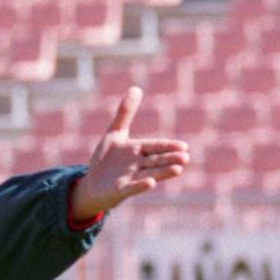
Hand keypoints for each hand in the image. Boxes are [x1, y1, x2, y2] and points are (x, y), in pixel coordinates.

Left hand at [70, 87, 189, 220]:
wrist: (93, 185)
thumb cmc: (106, 160)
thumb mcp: (115, 133)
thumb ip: (125, 113)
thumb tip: (136, 88)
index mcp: (138, 150)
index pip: (155, 146)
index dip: (168, 146)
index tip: (184, 146)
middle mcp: (138, 165)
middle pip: (156, 160)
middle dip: (170, 159)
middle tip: (186, 158)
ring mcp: (131, 178)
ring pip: (150, 173)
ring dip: (163, 172)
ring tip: (178, 170)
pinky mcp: (121, 190)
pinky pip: (132, 188)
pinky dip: (140, 185)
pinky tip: (151, 183)